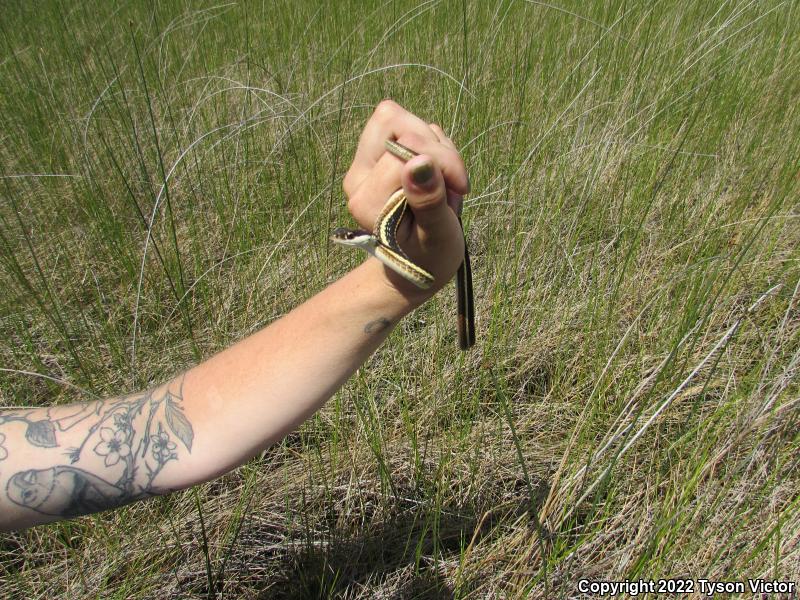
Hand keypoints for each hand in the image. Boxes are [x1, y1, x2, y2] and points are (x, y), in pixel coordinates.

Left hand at [342, 100, 469, 303]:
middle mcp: (358, 177)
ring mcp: (364, 164)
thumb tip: (418, 161)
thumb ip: (428, 200)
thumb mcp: (437, 236)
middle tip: (452, 183)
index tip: (460, 188)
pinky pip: (405, 126)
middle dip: (434, 148)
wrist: (416, 264)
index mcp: (367, 199)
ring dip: (434, 145)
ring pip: (398, 118)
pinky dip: (431, 145)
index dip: (440, 161)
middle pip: (393, 120)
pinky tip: (438, 175)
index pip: (404, 150)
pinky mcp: (378, 156)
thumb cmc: (428, 257)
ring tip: (444, 182)